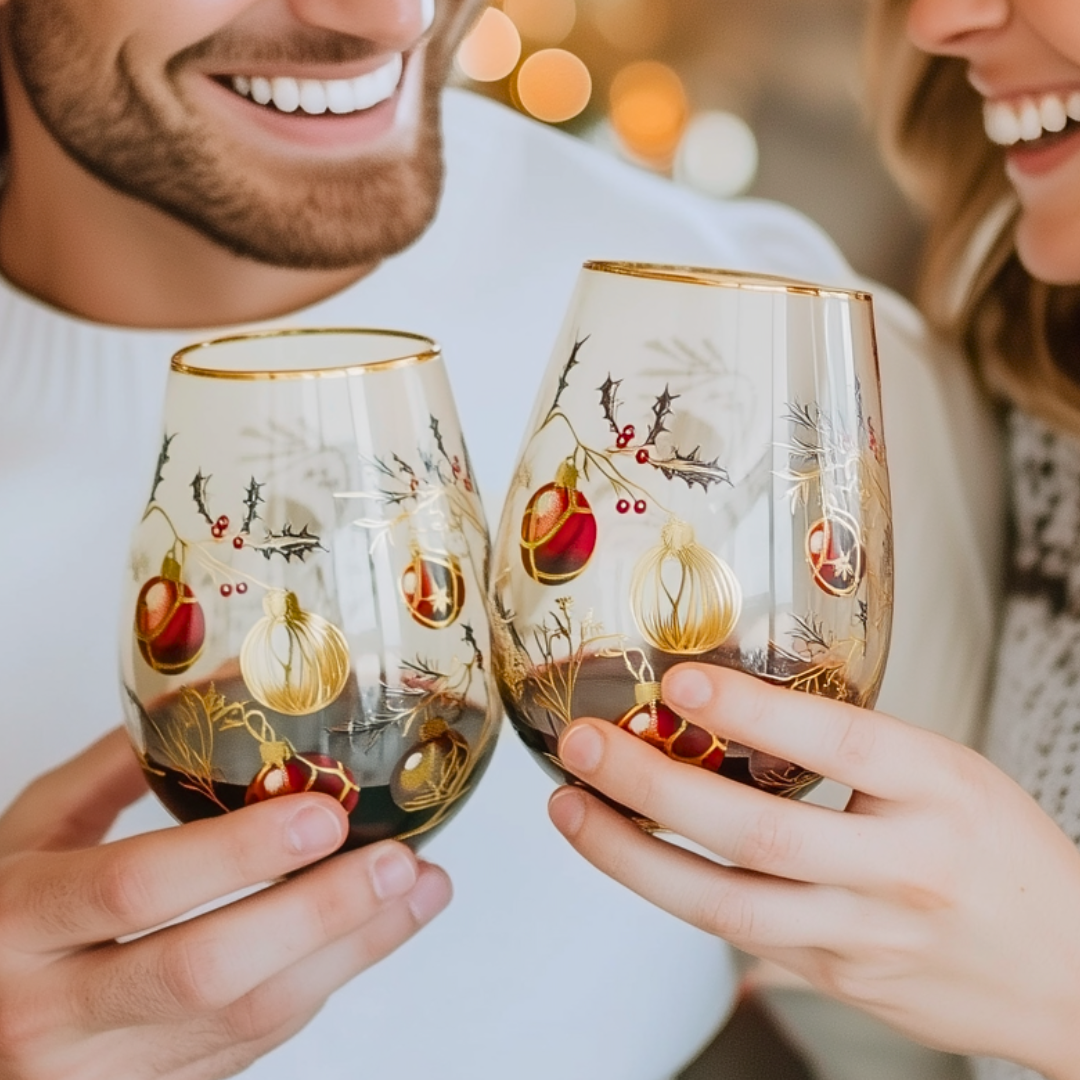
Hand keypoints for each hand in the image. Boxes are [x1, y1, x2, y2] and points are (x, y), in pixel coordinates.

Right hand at [0, 728, 450, 1079]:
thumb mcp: (30, 834)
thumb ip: (110, 772)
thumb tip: (208, 698)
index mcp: (17, 924)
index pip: (136, 887)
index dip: (237, 852)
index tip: (322, 812)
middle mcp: (50, 1015)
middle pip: (207, 971)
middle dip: (321, 913)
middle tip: (398, 860)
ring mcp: (97, 1076)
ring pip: (247, 1023)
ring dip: (349, 954)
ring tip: (418, 893)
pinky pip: (248, 1049)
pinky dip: (317, 986)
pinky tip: (365, 937)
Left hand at [548, 664, 1079, 1079]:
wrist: (1069, 975)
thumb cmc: (1000, 855)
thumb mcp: (947, 772)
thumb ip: (852, 746)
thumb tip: (729, 707)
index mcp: (940, 791)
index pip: (840, 742)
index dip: (753, 710)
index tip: (680, 680)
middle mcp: (900, 868)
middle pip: (760, 834)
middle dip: (653, 786)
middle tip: (583, 743)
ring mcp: (863, 936)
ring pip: (727, 906)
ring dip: (632, 856)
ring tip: (569, 807)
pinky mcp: (835, 979)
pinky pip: (736, 935)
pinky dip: (668, 890)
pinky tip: (621, 852)